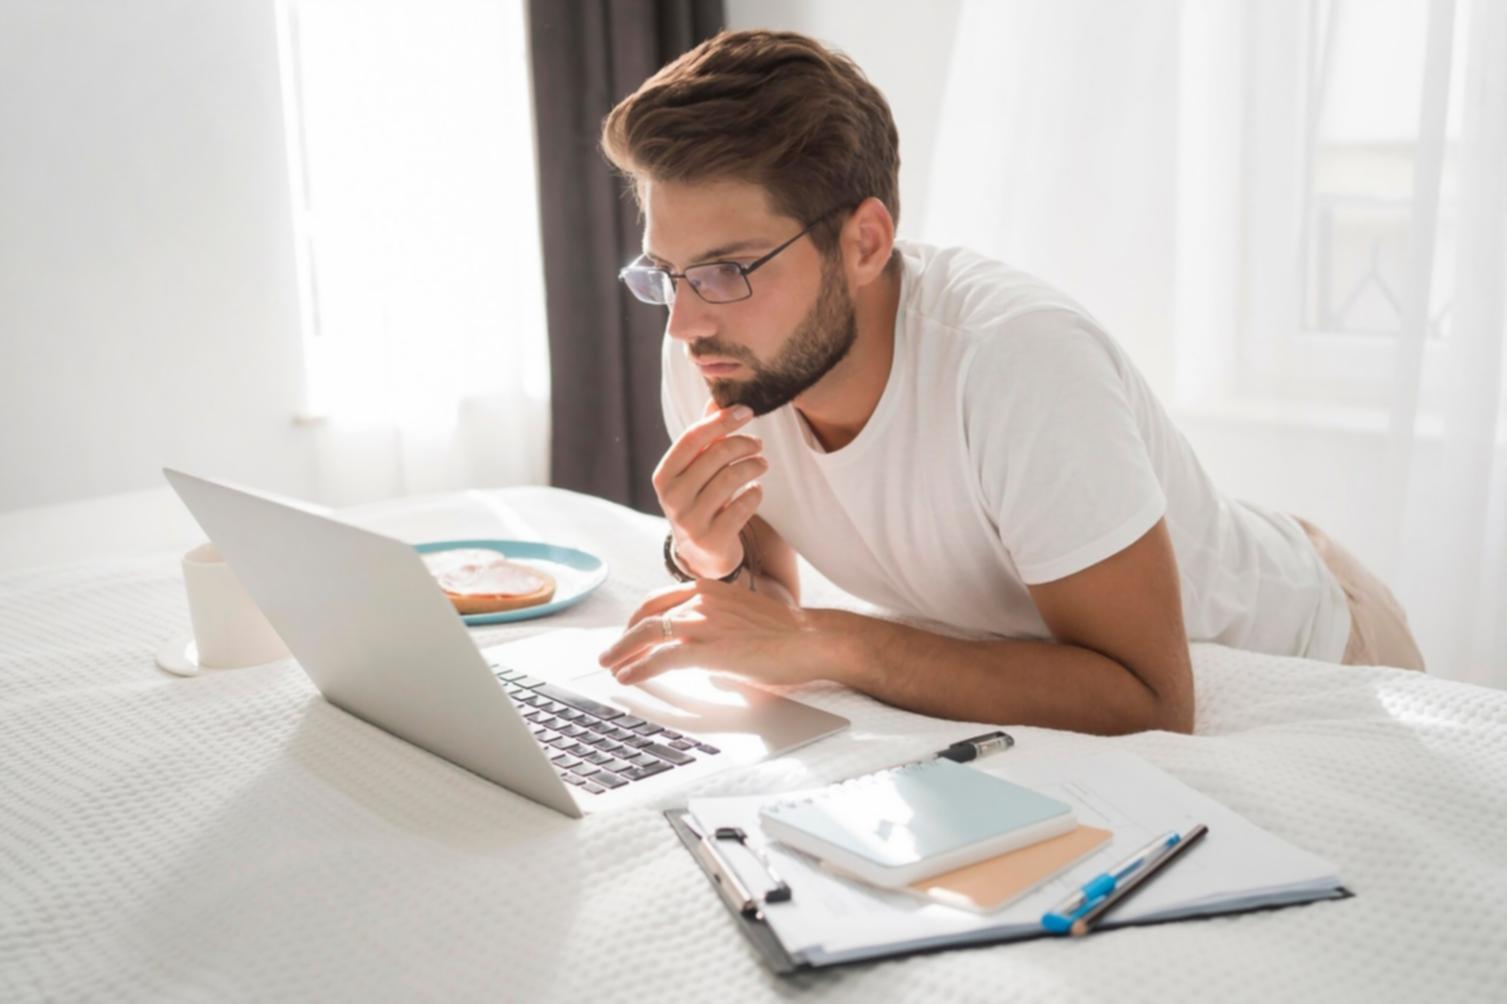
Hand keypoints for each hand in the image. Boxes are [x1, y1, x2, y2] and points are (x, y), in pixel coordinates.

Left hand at [597, 578, 831, 686]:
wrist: (812, 639)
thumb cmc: (787, 635)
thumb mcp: (745, 622)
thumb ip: (722, 635)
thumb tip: (711, 668)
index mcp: (709, 589)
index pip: (660, 600)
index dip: (638, 618)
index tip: (628, 633)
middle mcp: (701, 601)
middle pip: (647, 616)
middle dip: (623, 636)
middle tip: (609, 653)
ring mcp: (703, 623)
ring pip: (648, 635)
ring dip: (623, 653)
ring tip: (610, 667)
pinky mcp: (708, 650)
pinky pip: (662, 659)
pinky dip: (639, 669)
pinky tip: (628, 678)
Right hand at [653, 399, 765, 579]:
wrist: (701, 553)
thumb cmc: (700, 499)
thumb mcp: (695, 470)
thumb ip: (705, 437)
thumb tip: (717, 401)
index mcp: (664, 475)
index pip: (693, 437)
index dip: (722, 420)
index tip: (747, 411)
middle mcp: (672, 498)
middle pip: (717, 455)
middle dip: (744, 443)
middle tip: (758, 444)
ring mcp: (690, 521)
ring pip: (732, 478)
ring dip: (754, 465)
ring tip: (762, 464)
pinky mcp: (712, 539)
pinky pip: (744, 505)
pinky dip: (756, 492)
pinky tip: (757, 489)